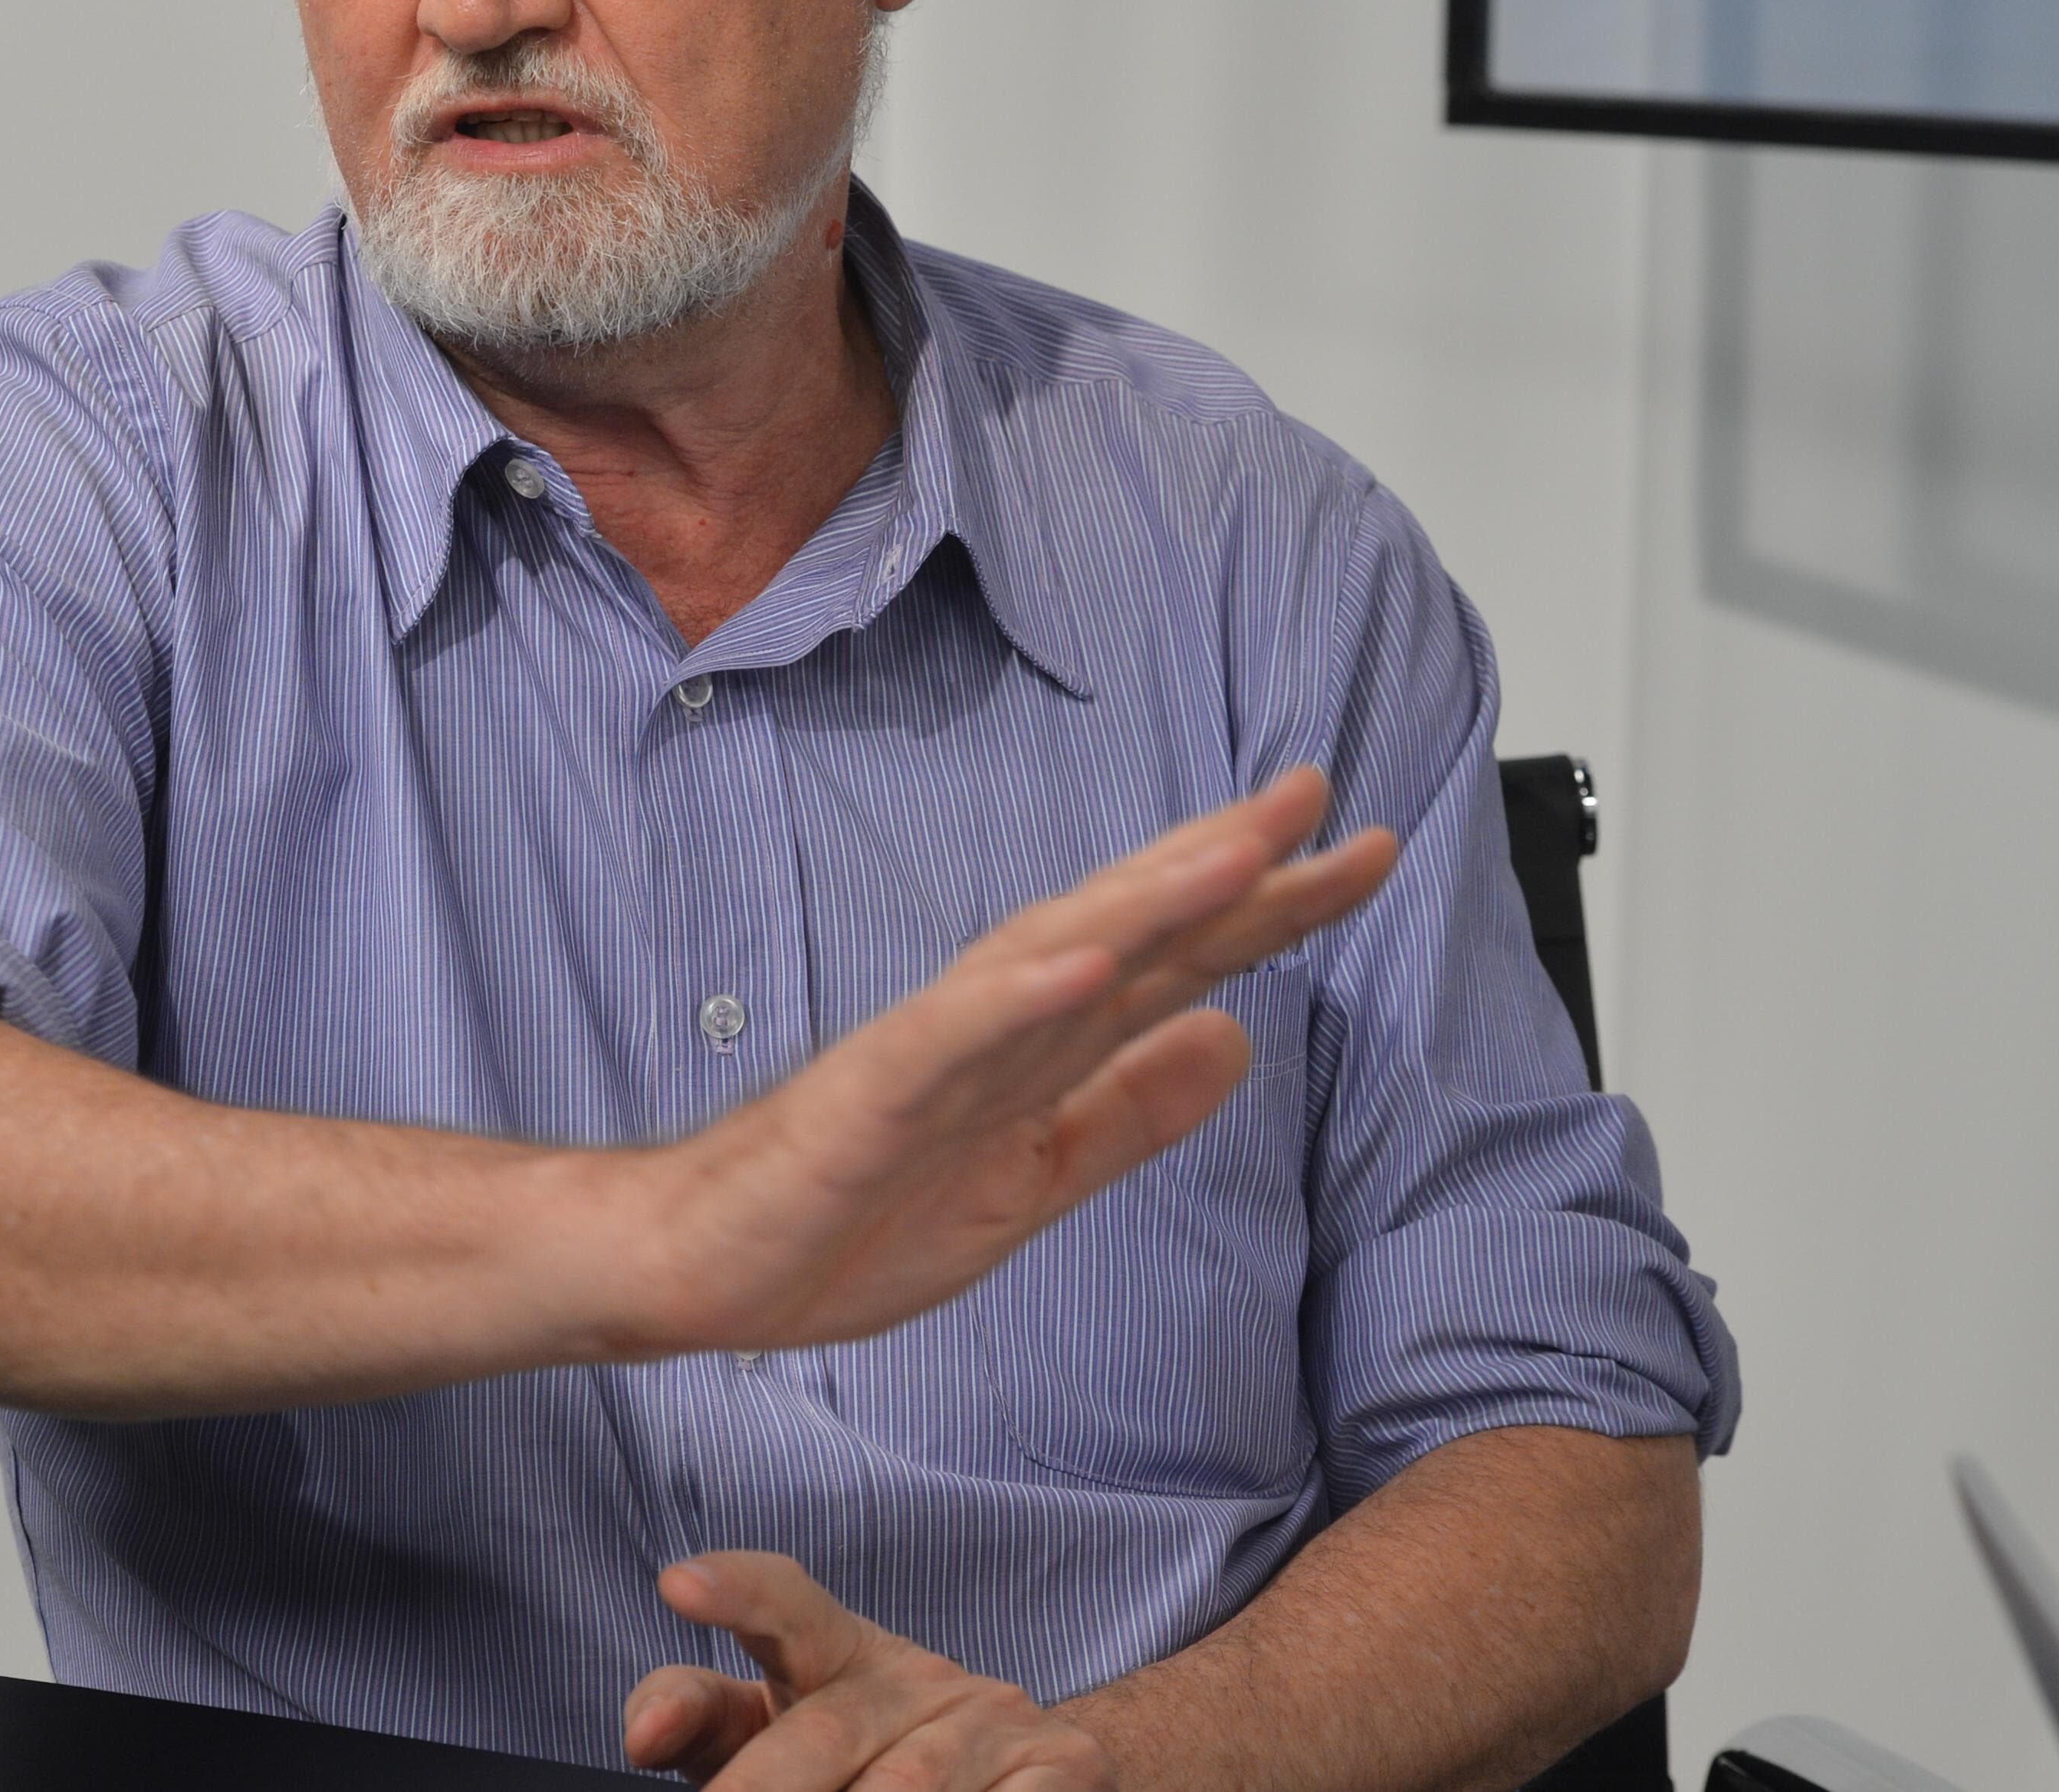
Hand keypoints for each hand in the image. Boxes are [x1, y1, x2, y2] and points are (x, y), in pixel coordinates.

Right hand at [622, 765, 1392, 1358]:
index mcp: (1040, 1050)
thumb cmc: (849, 1217)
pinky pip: (951, 1037)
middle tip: (1317, 794)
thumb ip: (1127, 1113)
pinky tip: (1086, 966)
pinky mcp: (869, 1094)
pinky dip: (1020, 996)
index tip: (1357, 854)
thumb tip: (1238, 1040)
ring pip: (1051, 955)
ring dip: (1146, 900)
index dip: (1269, 910)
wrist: (701, 1264)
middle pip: (1129, 930)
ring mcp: (931, 1053)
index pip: (1175, 964)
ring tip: (1238, 852)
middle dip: (1227, 865)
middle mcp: (996, 1027)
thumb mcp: (1031, 1182)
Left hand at [627, 1553, 1114, 1788]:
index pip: (786, 1607)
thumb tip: (643, 1734)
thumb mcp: (775, 1736)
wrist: (1032, 1780)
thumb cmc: (863, 1766)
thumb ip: (700, 1721)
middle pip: (828, 1732)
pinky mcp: (1065, 1767)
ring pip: (909, 1787)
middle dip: (764, 1791)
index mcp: (840, 1656)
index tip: (677, 1586)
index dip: (736, 1590)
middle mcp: (920, 1677)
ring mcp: (998, 1720)